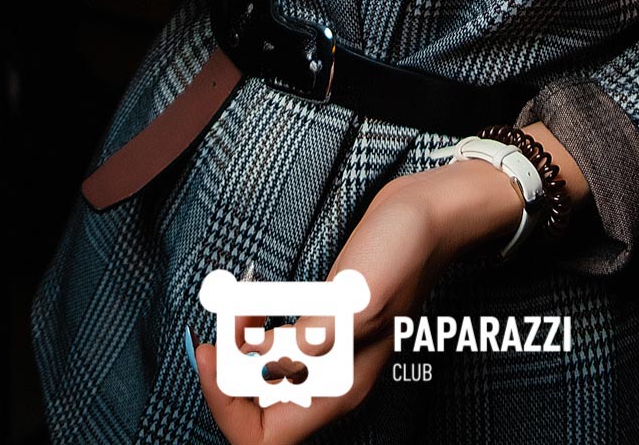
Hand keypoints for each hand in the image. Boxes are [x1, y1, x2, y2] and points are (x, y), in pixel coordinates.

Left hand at [188, 163, 519, 442]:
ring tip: (235, 304)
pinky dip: (253, 332)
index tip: (210, 353)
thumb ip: (312, 341)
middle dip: (226, 375)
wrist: (428, 215)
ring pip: (263, 381)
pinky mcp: (325, 330)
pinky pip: (276, 351)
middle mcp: (331, 382)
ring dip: (237, 350)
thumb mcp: (356, 297)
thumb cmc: (401, 252)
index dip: (227, 407)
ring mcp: (329, 357)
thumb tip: (264, 366)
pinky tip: (250, 302)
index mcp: (339, 387)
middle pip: (257, 414)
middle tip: (218, 324)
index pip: (264, 437)